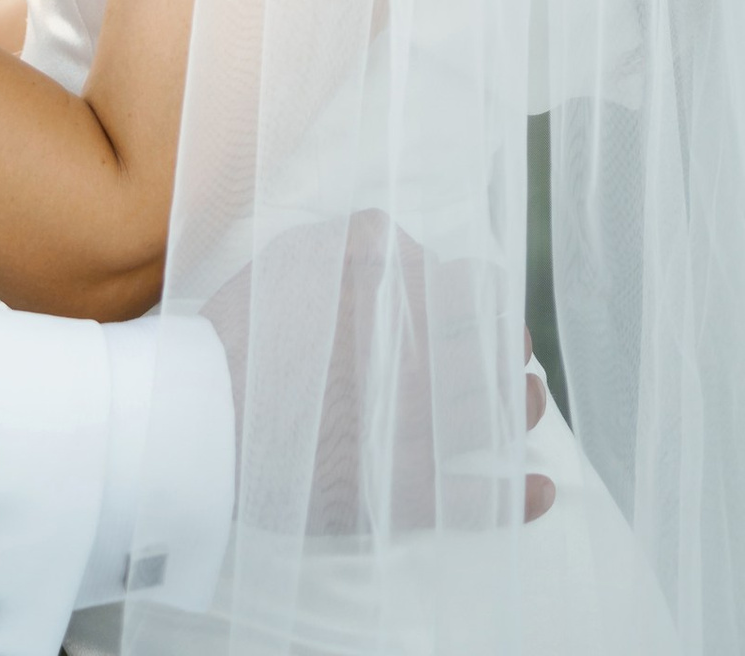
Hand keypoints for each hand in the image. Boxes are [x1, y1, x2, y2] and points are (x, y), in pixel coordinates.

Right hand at [204, 216, 555, 529]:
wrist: (204, 423)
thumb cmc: (244, 333)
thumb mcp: (300, 256)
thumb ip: (364, 241)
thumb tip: (414, 249)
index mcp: (396, 309)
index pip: (470, 292)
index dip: (485, 297)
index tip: (487, 305)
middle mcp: (415, 366)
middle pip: (492, 354)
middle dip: (511, 350)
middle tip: (517, 352)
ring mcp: (413, 435)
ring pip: (495, 419)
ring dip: (523, 408)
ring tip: (531, 401)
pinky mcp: (399, 497)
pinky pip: (474, 502)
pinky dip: (514, 500)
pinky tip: (540, 492)